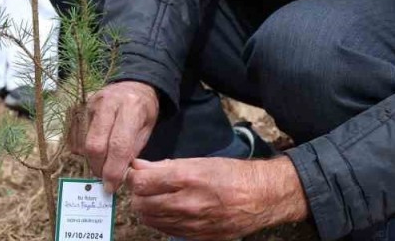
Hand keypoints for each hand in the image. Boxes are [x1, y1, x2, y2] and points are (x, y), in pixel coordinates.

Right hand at [74, 81, 158, 192]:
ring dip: (90, 161)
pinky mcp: (77, 107)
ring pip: (82, 143)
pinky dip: (82, 152)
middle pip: (95, 145)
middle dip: (98, 168)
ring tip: (101, 166)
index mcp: (130, 107)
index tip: (111, 187)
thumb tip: (116, 178)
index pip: (118, 145)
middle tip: (105, 180)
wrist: (133, 85)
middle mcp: (106, 102)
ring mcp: (88, 103)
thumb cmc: (142, 111)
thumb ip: (131, 152)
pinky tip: (94, 153)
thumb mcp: (146, 131)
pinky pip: (74, 137)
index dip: (113, 170)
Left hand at [128, 157, 308, 239]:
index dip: (134, 177)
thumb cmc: (231, 175)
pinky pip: (166, 231)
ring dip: (148, 209)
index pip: (141, 182)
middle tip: (146, 186)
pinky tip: (170, 211)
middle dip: (138, 195)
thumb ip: (165, 166)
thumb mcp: (199, 162)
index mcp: (187, 178)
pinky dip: (161, 221)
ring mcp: (192, 224)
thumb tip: (138, 166)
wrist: (260, 198)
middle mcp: (187, 203)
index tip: (137, 173)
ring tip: (158, 198)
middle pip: (141, 204)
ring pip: (151, 220)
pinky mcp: (197, 237)